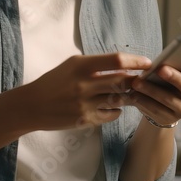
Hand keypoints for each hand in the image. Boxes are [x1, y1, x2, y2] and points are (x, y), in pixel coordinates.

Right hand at [23, 52, 151, 129]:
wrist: (32, 106)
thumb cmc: (54, 82)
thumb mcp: (71, 65)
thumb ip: (95, 64)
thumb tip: (122, 65)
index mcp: (81, 65)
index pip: (116, 60)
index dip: (136, 61)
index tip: (147, 63)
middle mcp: (84, 84)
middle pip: (122, 80)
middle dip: (137, 81)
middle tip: (145, 81)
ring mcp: (85, 103)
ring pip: (119, 99)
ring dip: (129, 96)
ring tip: (131, 94)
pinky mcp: (85, 119)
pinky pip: (110, 114)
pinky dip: (116, 110)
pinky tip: (113, 107)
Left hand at [126, 57, 180, 126]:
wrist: (160, 103)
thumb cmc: (167, 78)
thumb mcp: (173, 69)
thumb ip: (173, 63)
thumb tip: (162, 60)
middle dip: (175, 77)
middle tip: (161, 69)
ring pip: (169, 100)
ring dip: (152, 90)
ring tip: (137, 82)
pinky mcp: (170, 119)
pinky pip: (156, 110)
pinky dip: (143, 101)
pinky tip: (133, 94)